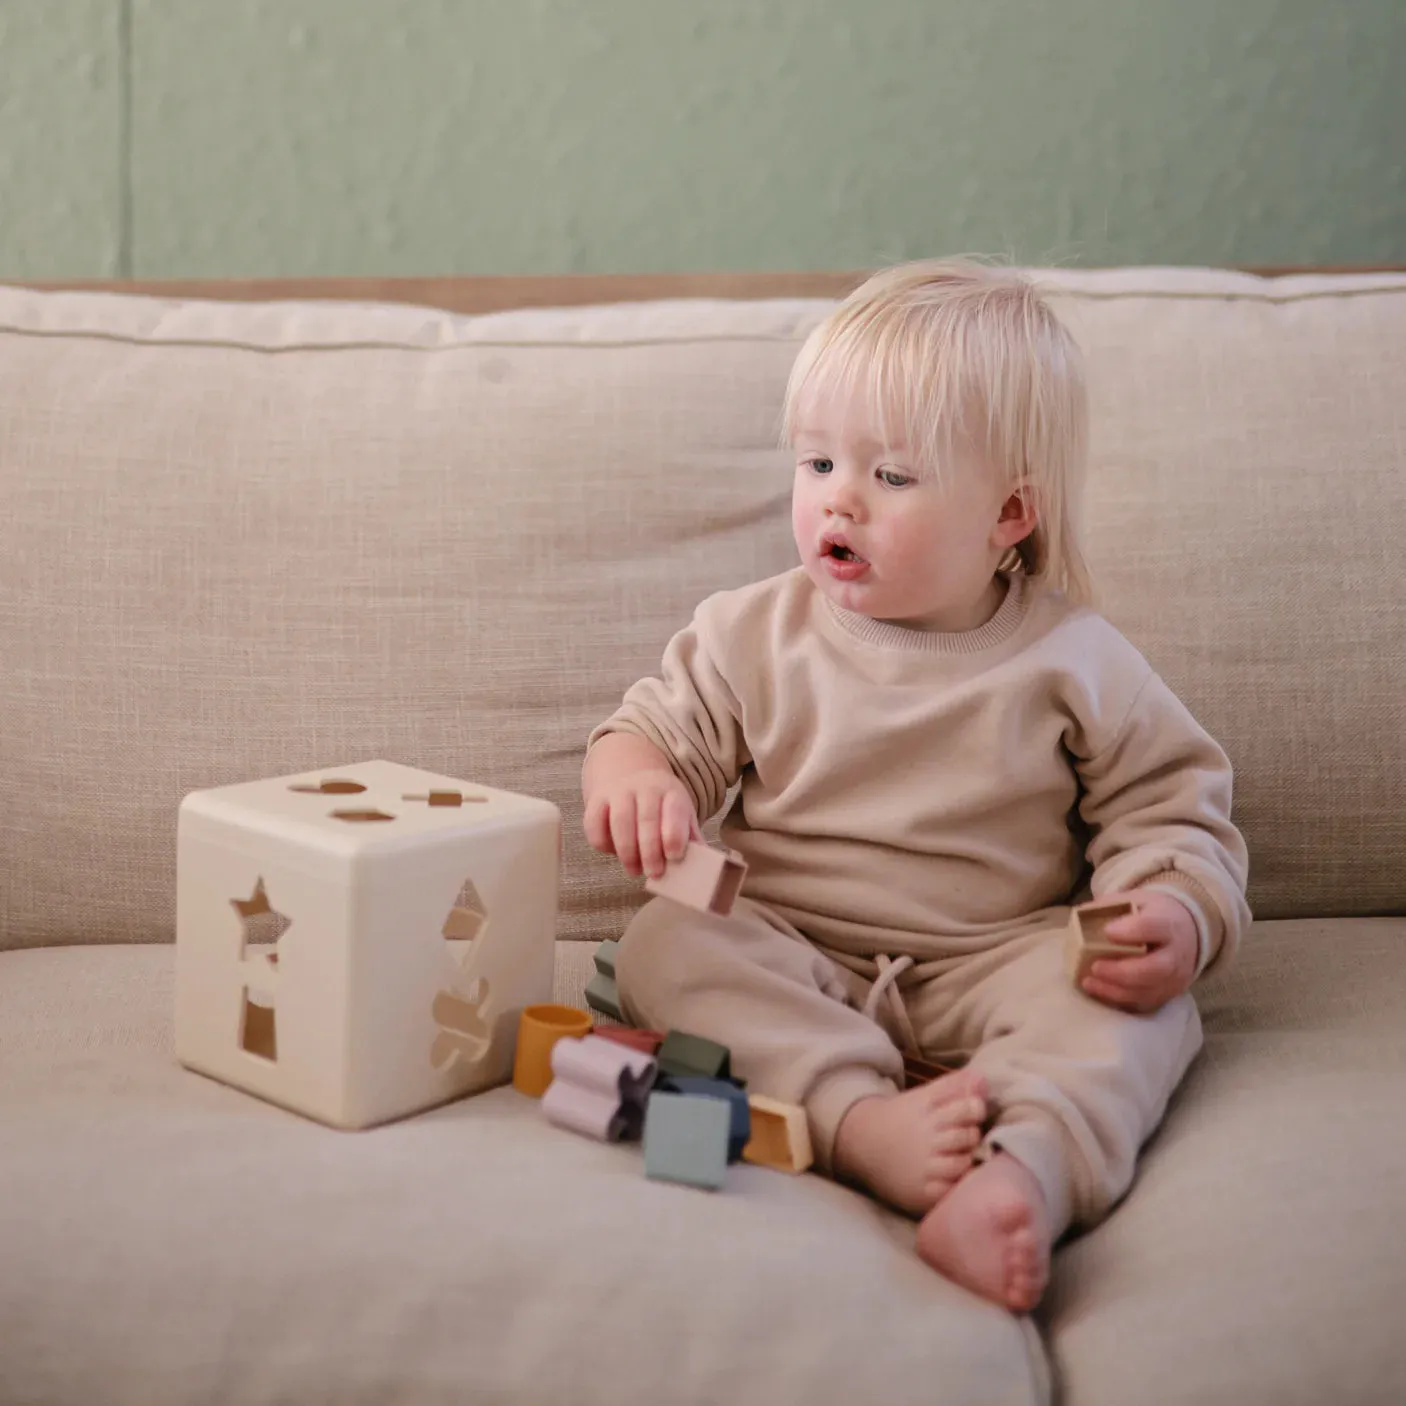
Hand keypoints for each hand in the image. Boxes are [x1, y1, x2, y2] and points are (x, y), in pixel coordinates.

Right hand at [583, 770, 702, 879]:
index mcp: (671, 791)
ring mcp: (618, 791)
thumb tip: (703, 864)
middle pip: (647, 819)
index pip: (674, 810)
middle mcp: (645, 787)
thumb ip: (690, 836)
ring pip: (620, 821)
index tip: (674, 856)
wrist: (627, 768)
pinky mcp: (596, 800)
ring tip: (634, 870)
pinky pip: (594, 823)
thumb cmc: (659, 801)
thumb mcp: (679, 811)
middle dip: (650, 850)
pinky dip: (602, 842)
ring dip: (627, 851)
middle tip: (654, 872)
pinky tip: (613, 853)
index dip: (674, 835)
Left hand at [1080, 891, 1198, 1013]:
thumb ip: (1111, 906)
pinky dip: (1119, 999)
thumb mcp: (1137, 900)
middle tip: (1095, 966)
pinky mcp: (1168, 995)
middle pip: (1154, 968)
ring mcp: (1174, 979)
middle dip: (1121, 971)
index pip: (1153, 928)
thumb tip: (1080, 914)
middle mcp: (1176, 955)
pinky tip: (1099, 991)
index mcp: (1169, 924)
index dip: (1130, 931)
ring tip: (1088, 982)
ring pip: (1148, 991)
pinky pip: (1143, 1003)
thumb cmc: (1154, 914)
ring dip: (1114, 990)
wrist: (1189, 932)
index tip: (1106, 931)